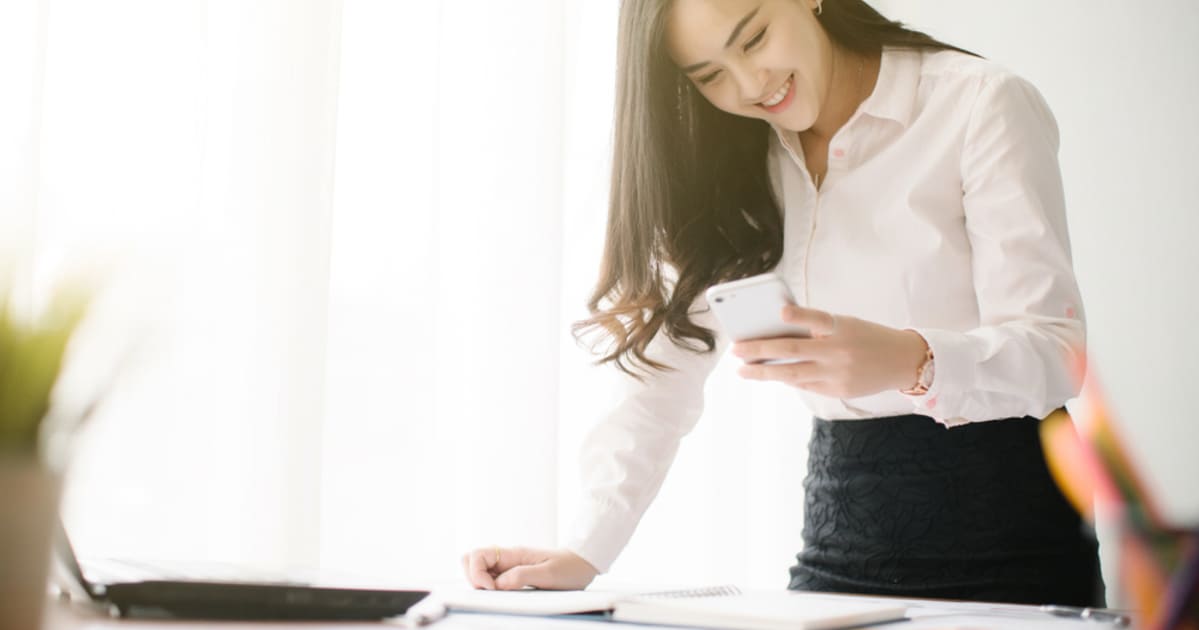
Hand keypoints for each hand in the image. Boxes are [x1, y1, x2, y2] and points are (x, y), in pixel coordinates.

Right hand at [460, 546, 598, 590]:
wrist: (583, 563)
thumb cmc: (569, 567)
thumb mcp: (548, 574)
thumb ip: (522, 576)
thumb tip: (497, 584)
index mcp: (514, 554)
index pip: (477, 555)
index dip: (477, 574)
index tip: (492, 589)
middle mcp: (507, 558)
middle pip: (471, 560)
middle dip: (473, 577)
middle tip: (491, 592)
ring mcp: (509, 566)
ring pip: (479, 569)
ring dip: (480, 583)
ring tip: (497, 595)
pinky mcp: (513, 574)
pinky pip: (492, 578)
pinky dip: (490, 587)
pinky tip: (503, 595)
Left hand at [732, 304, 927, 398]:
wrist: (903, 361)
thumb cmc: (866, 336)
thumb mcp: (847, 324)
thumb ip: (818, 327)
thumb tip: (779, 331)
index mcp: (843, 327)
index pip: (819, 318)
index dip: (800, 314)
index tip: (781, 311)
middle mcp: (840, 351)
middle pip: (795, 350)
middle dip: (761, 350)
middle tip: (736, 350)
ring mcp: (838, 374)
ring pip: (794, 374)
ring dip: (765, 372)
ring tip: (743, 370)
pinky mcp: (839, 390)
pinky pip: (805, 385)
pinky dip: (787, 378)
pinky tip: (770, 374)